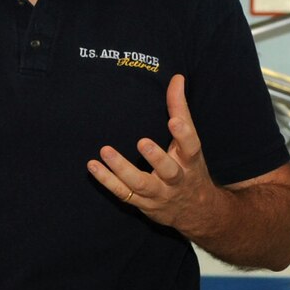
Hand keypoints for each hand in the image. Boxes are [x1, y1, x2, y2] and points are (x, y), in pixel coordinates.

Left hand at [87, 75, 220, 233]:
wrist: (196, 211)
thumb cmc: (190, 169)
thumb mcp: (190, 143)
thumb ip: (180, 110)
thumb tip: (177, 78)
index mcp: (191, 161)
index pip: (191, 146)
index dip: (184, 134)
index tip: (174, 121)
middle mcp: (177, 179)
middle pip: (169, 171)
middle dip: (156, 158)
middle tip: (142, 142)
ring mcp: (159, 194)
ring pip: (141, 184)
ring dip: (122, 169)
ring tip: (106, 151)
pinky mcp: (143, 203)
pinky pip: (123, 193)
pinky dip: (107, 181)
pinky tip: (93, 166)